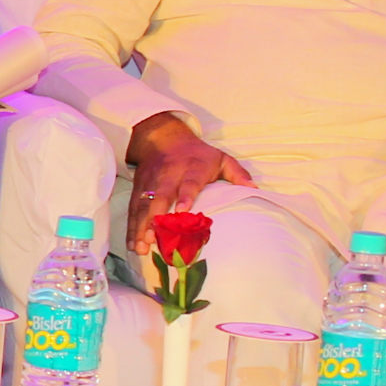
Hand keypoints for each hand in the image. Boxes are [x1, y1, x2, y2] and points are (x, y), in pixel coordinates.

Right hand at [123, 112, 253, 251]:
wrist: (164, 138)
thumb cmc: (198, 154)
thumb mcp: (220, 158)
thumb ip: (237, 173)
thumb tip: (253, 189)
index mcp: (192, 168)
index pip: (188, 182)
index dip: (185, 196)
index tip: (181, 212)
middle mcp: (169, 175)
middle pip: (160, 196)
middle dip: (155, 217)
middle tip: (152, 238)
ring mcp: (152, 182)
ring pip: (144, 205)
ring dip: (140, 226)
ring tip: (141, 246)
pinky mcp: (139, 189)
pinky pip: (134, 208)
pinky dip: (131, 226)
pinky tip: (133, 244)